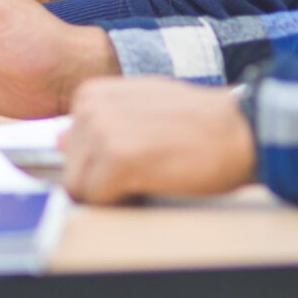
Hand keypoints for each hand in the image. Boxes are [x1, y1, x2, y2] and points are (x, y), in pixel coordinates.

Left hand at [61, 77, 257, 203]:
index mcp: (91, 93)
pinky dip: (121, 203)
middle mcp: (90, 108)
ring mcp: (101, 131)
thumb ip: (101, 120)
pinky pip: (97, 200)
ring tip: (148, 174)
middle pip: (71, 170)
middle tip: (144, 168)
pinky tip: (150, 184)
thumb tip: (59, 140)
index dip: (97, 164)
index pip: (67, 148)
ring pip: (80, 188)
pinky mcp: (117, 158)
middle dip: (102, 180)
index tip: (129, 160)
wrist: (238, 130)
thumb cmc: (198, 121)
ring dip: (112, 194)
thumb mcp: (142, 104)